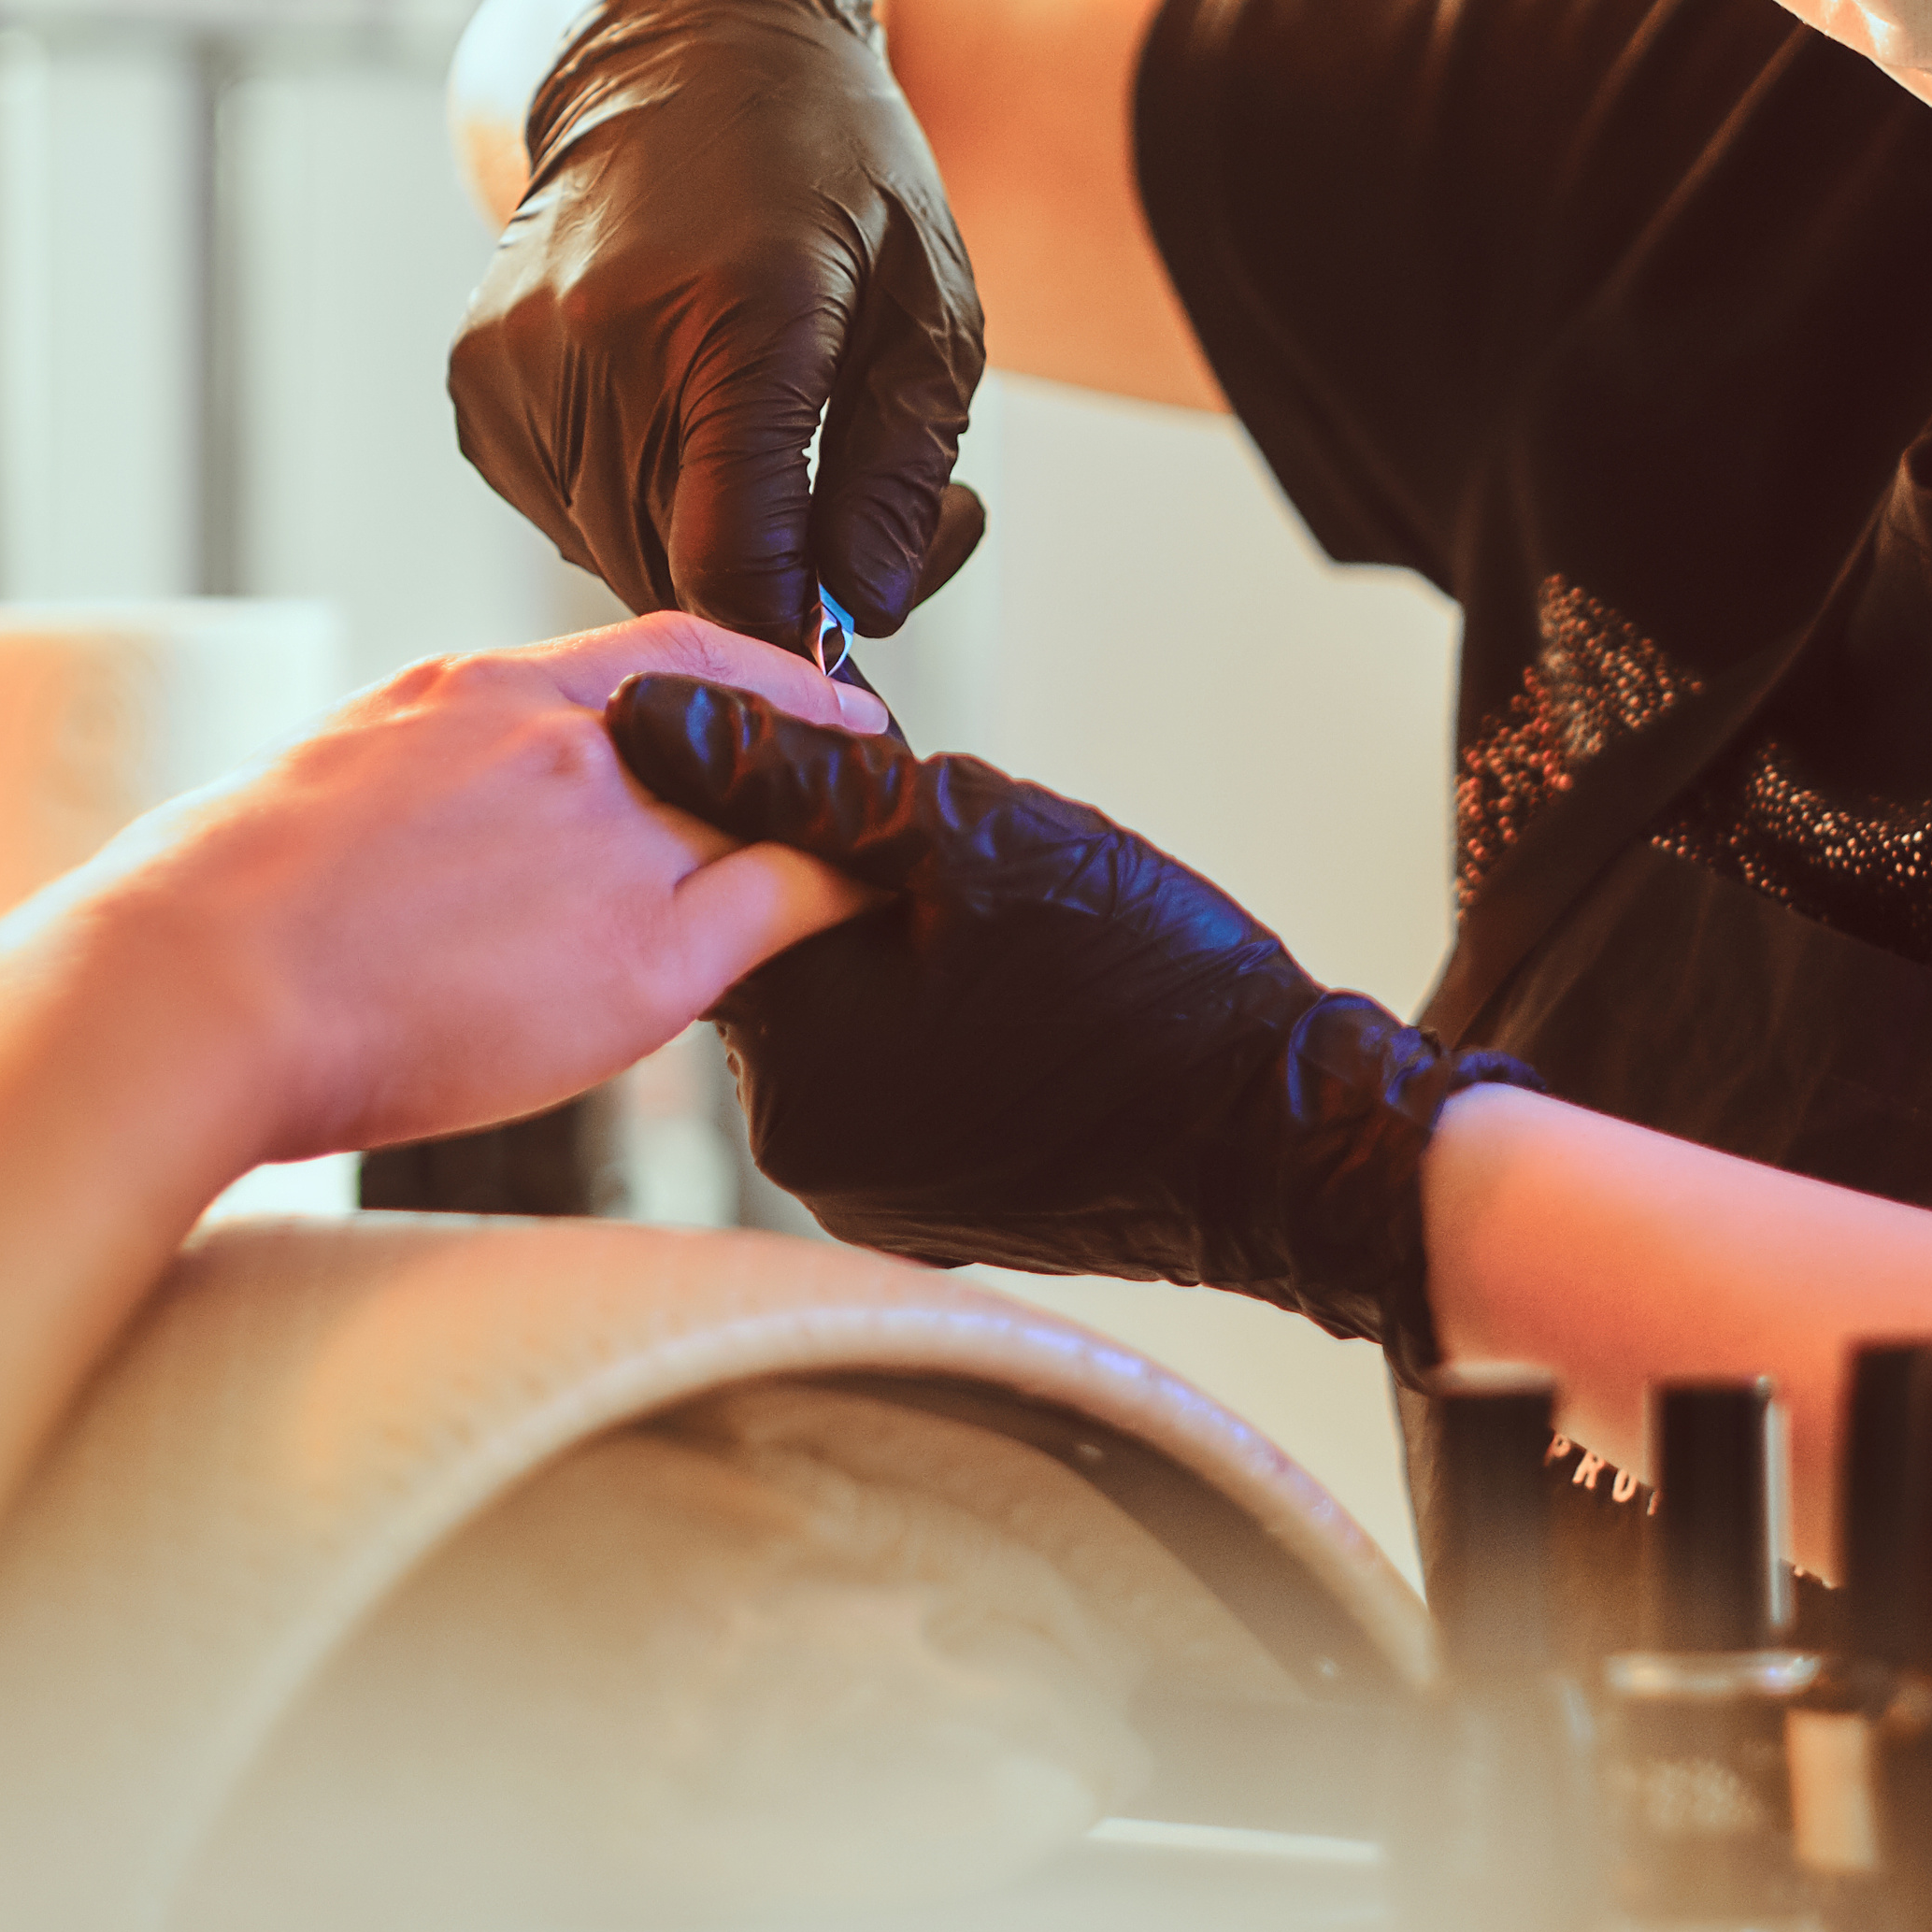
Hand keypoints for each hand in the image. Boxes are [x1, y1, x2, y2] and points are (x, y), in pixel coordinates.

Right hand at [68, 617, 881, 1163]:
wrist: (195, 986)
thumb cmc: (215, 912)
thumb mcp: (333, 786)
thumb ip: (424, 786)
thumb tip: (443, 838)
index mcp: (475, 690)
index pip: (664, 654)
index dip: (757, 679)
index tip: (805, 701)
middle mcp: (559, 743)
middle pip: (734, 739)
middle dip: (804, 762)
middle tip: (852, 792)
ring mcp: (606, 840)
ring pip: (766, 816)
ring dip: (828, 829)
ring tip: (869, 857)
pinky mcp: (638, 955)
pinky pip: (786, 902)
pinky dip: (842, 892)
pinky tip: (869, 904)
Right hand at [448, 0, 990, 647]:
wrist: (684, 53)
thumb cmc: (831, 176)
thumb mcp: (931, 308)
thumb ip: (903, 475)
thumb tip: (864, 613)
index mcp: (739, 309)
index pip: (737, 557)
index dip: (793, 636)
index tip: (845, 651)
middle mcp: (603, 331)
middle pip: (675, 570)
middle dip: (767, 590)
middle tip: (848, 540)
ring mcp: (518, 357)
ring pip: (613, 552)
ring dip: (696, 549)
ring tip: (769, 460)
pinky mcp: (474, 378)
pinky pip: (562, 511)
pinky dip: (630, 504)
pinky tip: (675, 422)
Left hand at [605, 677, 1529, 1365]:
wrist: (1282, 1142)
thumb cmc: (1151, 980)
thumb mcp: (971, 832)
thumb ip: (798, 775)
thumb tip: (649, 715)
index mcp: (793, 1041)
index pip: (720, 891)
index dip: (800, 820)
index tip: (887, 804)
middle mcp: (799, 1140)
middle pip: (779, 961)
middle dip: (855, 901)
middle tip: (978, 891)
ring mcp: (859, 1191)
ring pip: (841, 1023)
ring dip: (900, 969)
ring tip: (1017, 960)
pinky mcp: (917, 1215)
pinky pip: (891, 1091)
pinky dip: (937, 1043)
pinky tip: (1023, 1023)